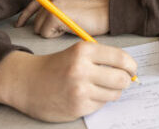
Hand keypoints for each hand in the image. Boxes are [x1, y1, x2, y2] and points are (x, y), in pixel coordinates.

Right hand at [0, 42, 136, 121]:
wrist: (27, 82)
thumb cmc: (56, 66)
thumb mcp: (78, 52)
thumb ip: (103, 58)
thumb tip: (130, 69)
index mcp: (84, 51)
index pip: (121, 59)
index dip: (131, 66)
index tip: (132, 69)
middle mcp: (82, 69)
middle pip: (122, 79)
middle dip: (125, 81)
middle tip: (122, 80)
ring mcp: (79, 90)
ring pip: (114, 94)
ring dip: (112, 92)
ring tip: (99, 87)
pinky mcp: (77, 107)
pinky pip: (101, 104)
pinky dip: (98, 100)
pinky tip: (86, 95)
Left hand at [16, 0, 109, 37]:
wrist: (106, 13)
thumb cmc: (92, 14)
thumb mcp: (71, 5)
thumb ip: (56, 8)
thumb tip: (40, 20)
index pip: (33, 4)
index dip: (24, 17)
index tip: (18, 25)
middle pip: (35, 21)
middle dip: (47, 29)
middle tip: (66, 26)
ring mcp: (52, 4)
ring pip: (39, 29)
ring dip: (52, 33)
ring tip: (68, 26)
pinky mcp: (54, 15)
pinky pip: (45, 34)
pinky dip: (56, 35)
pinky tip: (68, 28)